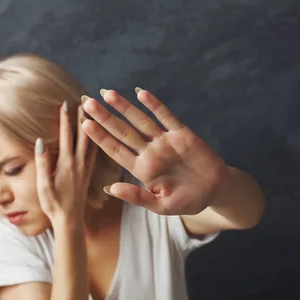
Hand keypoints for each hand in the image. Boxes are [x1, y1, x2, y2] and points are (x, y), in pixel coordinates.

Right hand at [34, 102, 97, 224]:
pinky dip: (96, 139)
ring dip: (91, 125)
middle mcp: (80, 163)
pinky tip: (98, 134)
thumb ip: (42, 163)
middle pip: (83, 134)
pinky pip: (94, 151)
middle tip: (85, 98)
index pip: (67, 136)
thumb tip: (40, 141)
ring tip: (92, 111)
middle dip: (83, 116)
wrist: (70, 221)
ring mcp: (86, 168)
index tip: (66, 102)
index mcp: (67, 164)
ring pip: (91, 141)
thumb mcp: (43, 185)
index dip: (66, 119)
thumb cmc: (53, 205)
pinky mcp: (89, 173)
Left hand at [80, 88, 229, 215]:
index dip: (100, 137)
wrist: (215, 191)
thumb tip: (110, 189)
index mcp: (141, 169)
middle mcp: (149, 152)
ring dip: (125, 107)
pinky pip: (166, 116)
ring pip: (141, 121)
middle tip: (87, 102)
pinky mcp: (182, 134)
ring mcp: (164, 141)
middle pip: (123, 132)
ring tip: (108, 94)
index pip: (115, 150)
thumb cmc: (186, 201)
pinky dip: (154, 105)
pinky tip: (140, 93)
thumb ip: (136, 197)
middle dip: (105, 117)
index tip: (85, 125)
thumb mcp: (160, 205)